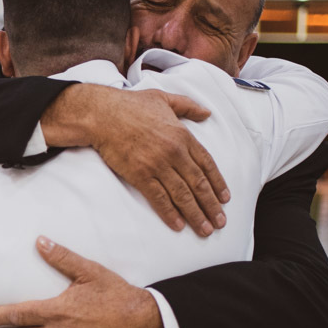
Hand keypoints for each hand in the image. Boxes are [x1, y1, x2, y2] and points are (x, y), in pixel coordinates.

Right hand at [46, 85, 228, 235]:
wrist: (103, 115)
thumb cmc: (131, 105)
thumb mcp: (164, 98)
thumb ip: (188, 106)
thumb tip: (207, 113)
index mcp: (183, 136)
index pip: (207, 164)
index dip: (218, 184)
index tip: (225, 199)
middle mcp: (175, 153)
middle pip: (198, 184)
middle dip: (211, 206)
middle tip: (220, 222)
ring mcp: (158, 165)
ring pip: (182, 195)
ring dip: (196, 215)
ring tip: (204, 229)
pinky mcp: (140, 175)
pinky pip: (159, 198)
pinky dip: (170, 213)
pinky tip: (178, 225)